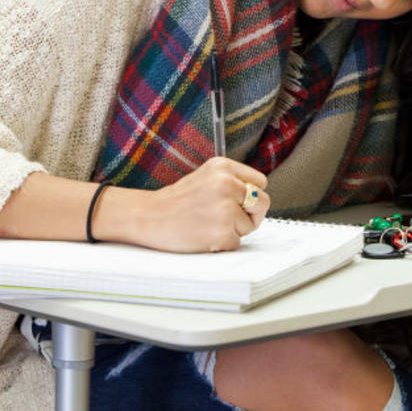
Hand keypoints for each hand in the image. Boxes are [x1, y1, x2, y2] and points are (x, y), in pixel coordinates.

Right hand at [127, 157, 269, 252]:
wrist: (148, 217)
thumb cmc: (177, 200)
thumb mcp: (207, 176)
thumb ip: (233, 181)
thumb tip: (258, 198)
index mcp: (224, 166)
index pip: (261, 182)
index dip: (252, 195)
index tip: (240, 202)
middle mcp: (227, 184)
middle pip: (263, 203)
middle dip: (251, 214)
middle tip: (231, 218)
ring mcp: (225, 209)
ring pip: (249, 226)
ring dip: (233, 230)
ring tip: (208, 224)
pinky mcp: (221, 233)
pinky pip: (236, 243)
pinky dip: (223, 244)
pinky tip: (204, 235)